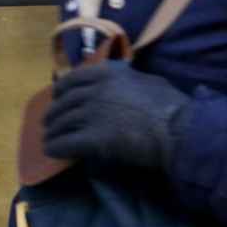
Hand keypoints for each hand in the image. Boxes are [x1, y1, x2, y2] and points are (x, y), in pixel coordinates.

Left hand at [43, 61, 189, 169]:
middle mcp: (94, 90)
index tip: (57, 97)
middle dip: (54, 114)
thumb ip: (129, 78)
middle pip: (64, 102)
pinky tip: (51, 152)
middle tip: (49, 123)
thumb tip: (126, 78)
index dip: (61, 90)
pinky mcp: (92, 139)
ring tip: (49, 140)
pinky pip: (65, 143)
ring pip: (61, 123)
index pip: (72, 79)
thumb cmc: (171, 105)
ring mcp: (91, 113)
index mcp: (107, 73)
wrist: (177, 129)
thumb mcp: (148, 81)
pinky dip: (55, 148)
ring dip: (52, 132)